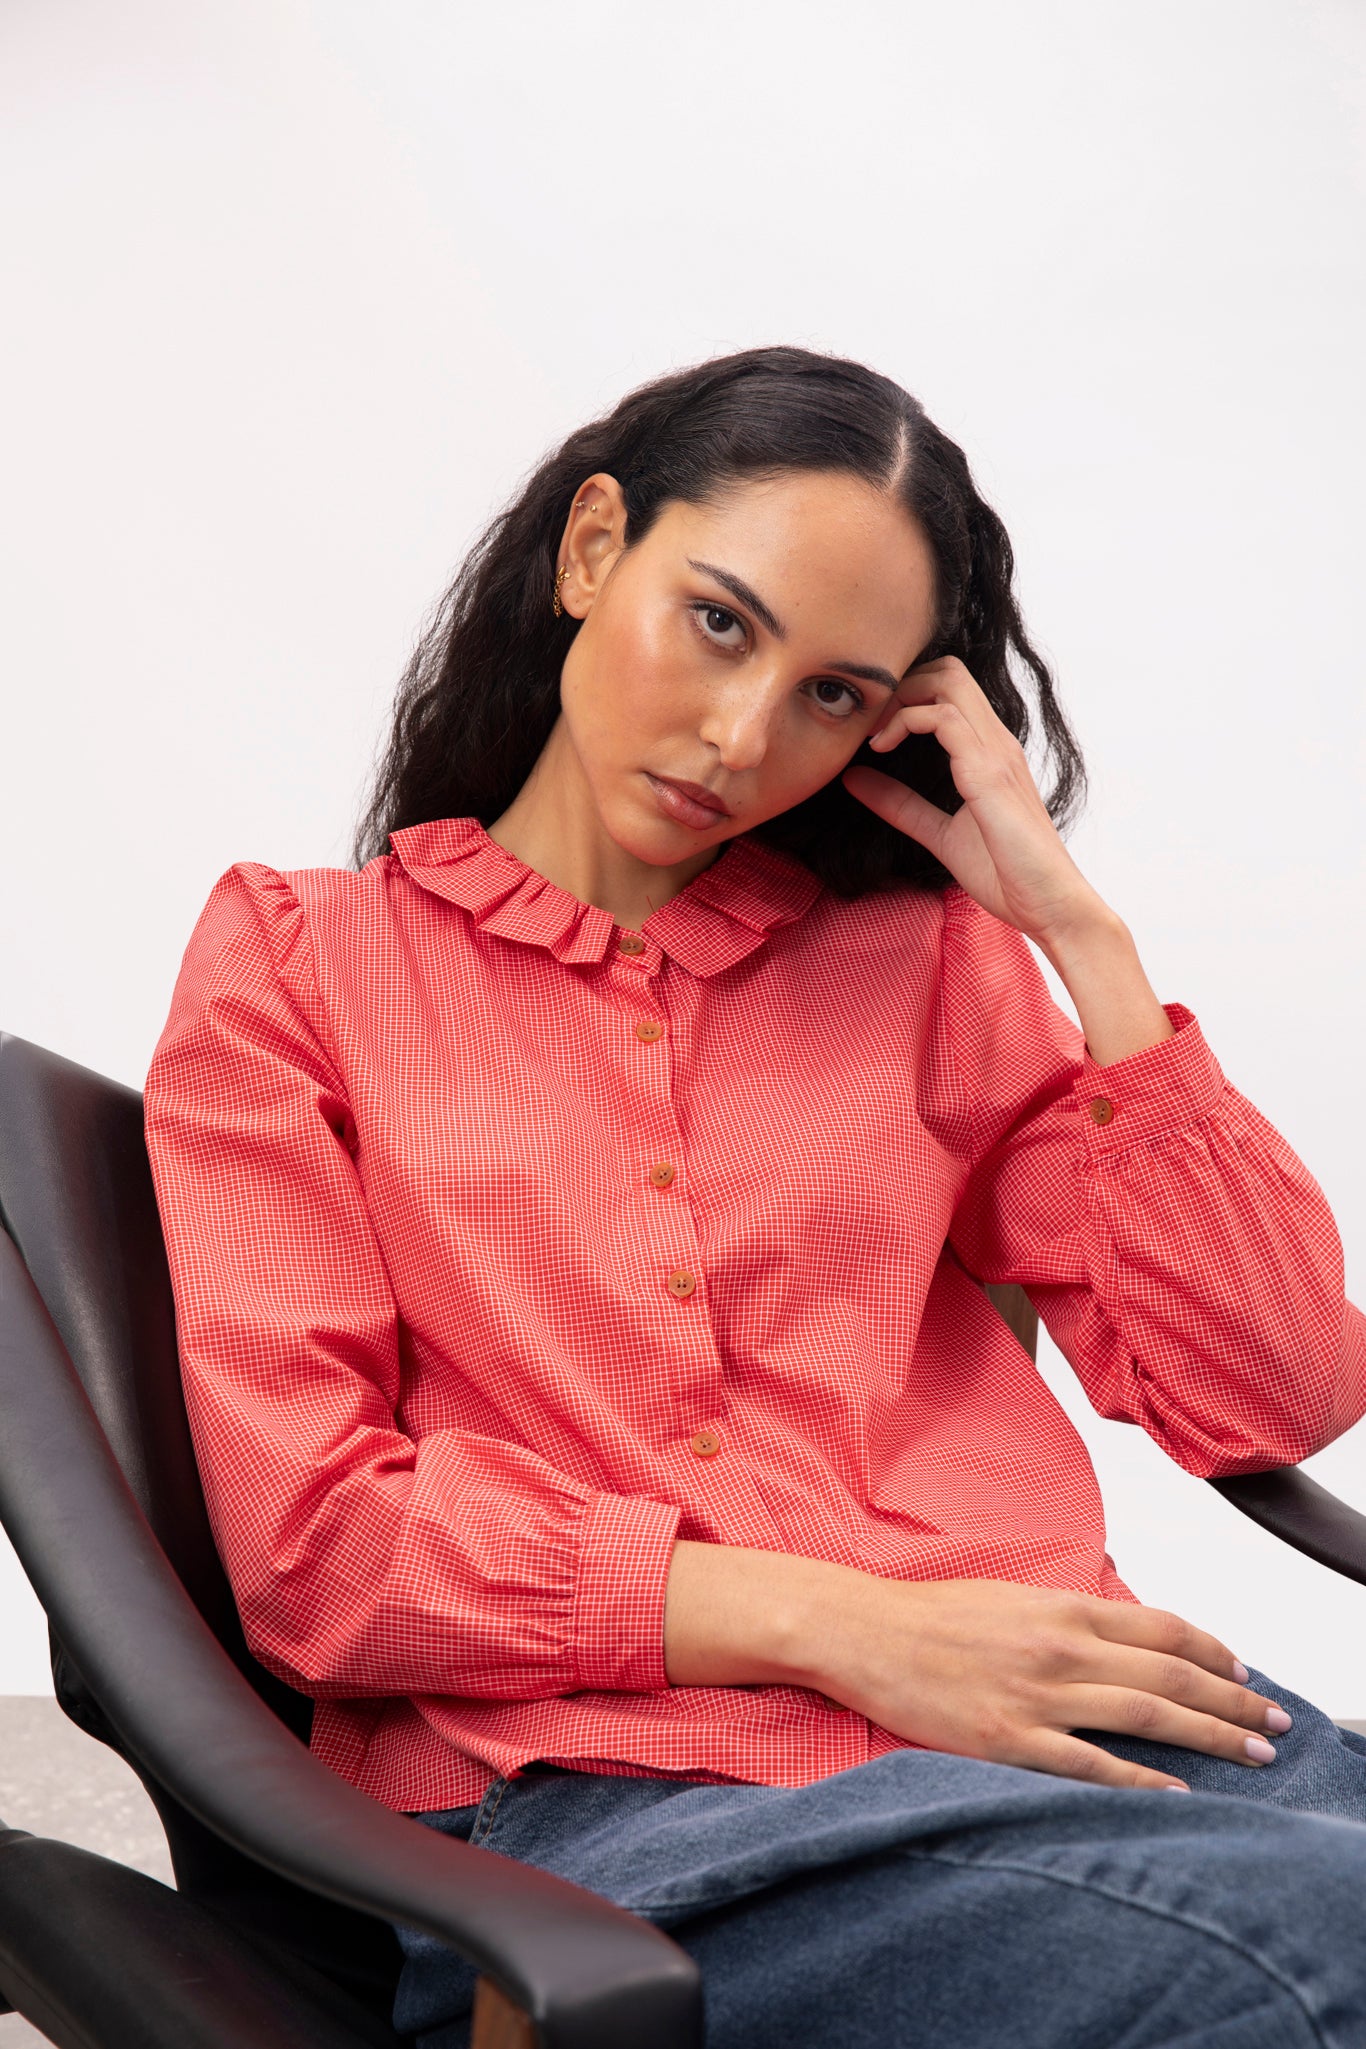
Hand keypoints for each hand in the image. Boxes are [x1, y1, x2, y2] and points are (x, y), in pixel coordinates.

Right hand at [820, 1574, 1288, 1792]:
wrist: (862, 1632)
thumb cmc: (930, 1616)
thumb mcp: (1011, 1597)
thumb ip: (1067, 1616)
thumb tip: (1119, 1636)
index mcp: (1061, 1607)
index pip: (1162, 1628)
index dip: (1214, 1651)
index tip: (1244, 1672)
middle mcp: (1061, 1647)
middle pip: (1171, 1674)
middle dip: (1234, 1699)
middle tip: (1273, 1723)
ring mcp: (1038, 1695)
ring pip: (1147, 1715)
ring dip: (1211, 1736)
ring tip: (1252, 1754)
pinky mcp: (1011, 1739)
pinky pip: (1092, 1765)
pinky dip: (1142, 1779)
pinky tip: (1176, 1793)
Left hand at [841, 656, 1102, 949]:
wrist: (1050, 905)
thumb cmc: (1007, 875)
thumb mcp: (940, 834)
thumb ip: (901, 806)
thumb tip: (854, 779)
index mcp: (989, 752)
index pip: (951, 686)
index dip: (905, 693)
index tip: (870, 729)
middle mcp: (996, 742)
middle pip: (948, 669)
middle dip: (899, 684)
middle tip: (867, 724)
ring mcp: (996, 753)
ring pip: (946, 682)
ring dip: (898, 699)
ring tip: (870, 735)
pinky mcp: (989, 773)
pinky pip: (943, 718)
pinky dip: (906, 721)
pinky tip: (882, 748)